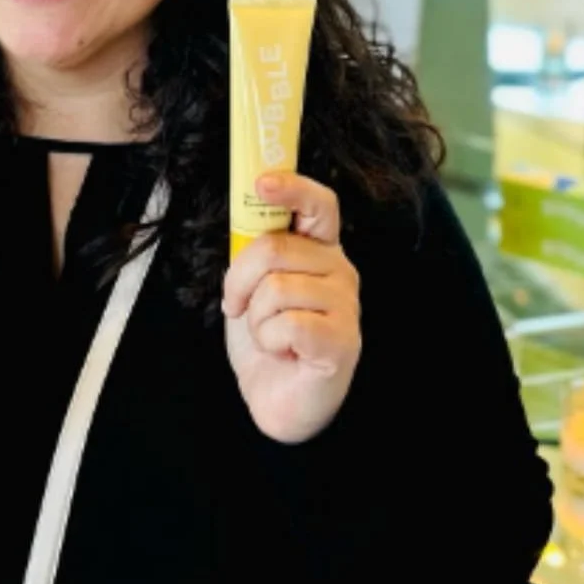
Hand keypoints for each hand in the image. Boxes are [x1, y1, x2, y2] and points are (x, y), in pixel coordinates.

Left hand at [223, 173, 360, 443]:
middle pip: (275, 248)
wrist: (277, 399)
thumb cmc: (268, 340)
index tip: (262, 183)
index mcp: (319, 251)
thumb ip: (255, 250)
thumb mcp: (253, 286)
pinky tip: (284, 353)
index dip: (292, 187)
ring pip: (276, 288)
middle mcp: (340, 271)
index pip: (319, 204)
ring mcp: (346, 306)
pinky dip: (270, 342)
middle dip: (239, 279)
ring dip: (256, 319)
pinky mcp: (342, 341)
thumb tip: (248, 204)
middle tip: (238, 306)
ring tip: (270, 337)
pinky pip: (288, 324)